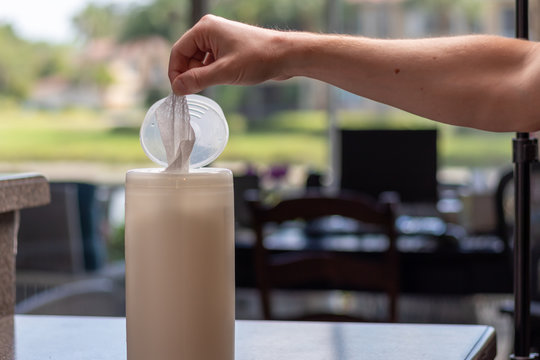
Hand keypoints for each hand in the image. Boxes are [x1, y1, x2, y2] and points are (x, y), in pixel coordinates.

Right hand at [169, 15, 289, 94]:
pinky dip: (211, 73)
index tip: (179, 91)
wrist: (285, 56)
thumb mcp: (224, 73)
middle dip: (190, 74)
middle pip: (187, 56)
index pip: (178, 51)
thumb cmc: (258, 58)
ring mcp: (220, 39)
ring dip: (201, 75)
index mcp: (205, 29)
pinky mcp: (228, 48)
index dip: (176, 72)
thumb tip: (176, 88)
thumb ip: (197, 80)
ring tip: (214, 85)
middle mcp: (210, 30)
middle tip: (195, 92)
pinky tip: (220, 81)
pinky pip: (211, 62)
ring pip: (199, 61)